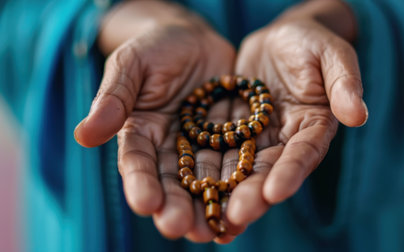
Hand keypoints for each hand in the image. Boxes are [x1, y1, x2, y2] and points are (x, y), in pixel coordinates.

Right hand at [73, 1, 235, 239]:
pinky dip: (241, 186)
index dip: (141, 183)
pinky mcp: (232, 139)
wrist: (192, 39)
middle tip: (182, 229)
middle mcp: (171, 148)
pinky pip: (237, 164)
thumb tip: (84, 135)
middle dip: (176, 206)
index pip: (138, 162)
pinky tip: (245, 210)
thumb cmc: (155, 48)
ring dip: (210, 206)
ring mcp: (203, 146)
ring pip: (206, 180)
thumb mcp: (131, 65)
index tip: (146, 204)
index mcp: (141, 132)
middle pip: (173, 182)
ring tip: (215, 231)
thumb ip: (113, 98)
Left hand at [221, 0, 367, 232]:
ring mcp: (255, 138)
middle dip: (254, 194)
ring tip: (213, 214)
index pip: (304, 153)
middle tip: (237, 215)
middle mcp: (283, 140)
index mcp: (313, 126)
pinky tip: (192, 190)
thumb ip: (344, 82)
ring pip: (240, 168)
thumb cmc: (309, 43)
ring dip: (227, 191)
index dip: (291, 172)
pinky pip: (217, 150)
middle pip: (269, 170)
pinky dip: (207, 170)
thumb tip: (358, 115)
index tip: (275, 192)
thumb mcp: (331, 53)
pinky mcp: (231, 130)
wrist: (278, 40)